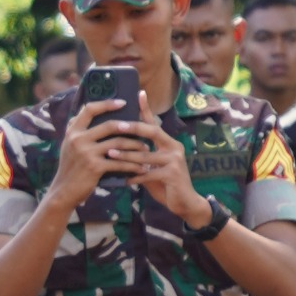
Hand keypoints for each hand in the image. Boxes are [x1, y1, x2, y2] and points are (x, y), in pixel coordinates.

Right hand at [47, 93, 150, 214]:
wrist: (63, 191)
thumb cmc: (70, 167)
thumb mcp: (68, 145)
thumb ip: (77, 130)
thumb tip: (85, 109)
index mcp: (73, 131)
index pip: (90, 109)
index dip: (107, 104)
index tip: (123, 102)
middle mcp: (78, 139)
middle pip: (109, 125)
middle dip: (130, 127)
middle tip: (142, 129)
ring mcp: (86, 153)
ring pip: (118, 143)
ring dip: (135, 145)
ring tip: (145, 148)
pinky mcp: (95, 167)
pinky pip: (119, 163)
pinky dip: (132, 165)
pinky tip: (141, 167)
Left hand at [121, 95, 212, 223]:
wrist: (185, 203)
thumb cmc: (166, 183)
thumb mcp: (154, 167)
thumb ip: (142, 156)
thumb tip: (121, 146)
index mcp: (168, 143)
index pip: (154, 123)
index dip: (146, 109)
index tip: (138, 93)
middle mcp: (174, 147)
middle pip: (152, 132)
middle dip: (133, 128)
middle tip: (116, 125)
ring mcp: (174, 161)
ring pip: (146, 155)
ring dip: (126, 155)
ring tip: (110, 153)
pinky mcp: (172, 175)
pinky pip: (148, 174)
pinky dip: (135, 177)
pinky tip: (124, 180)